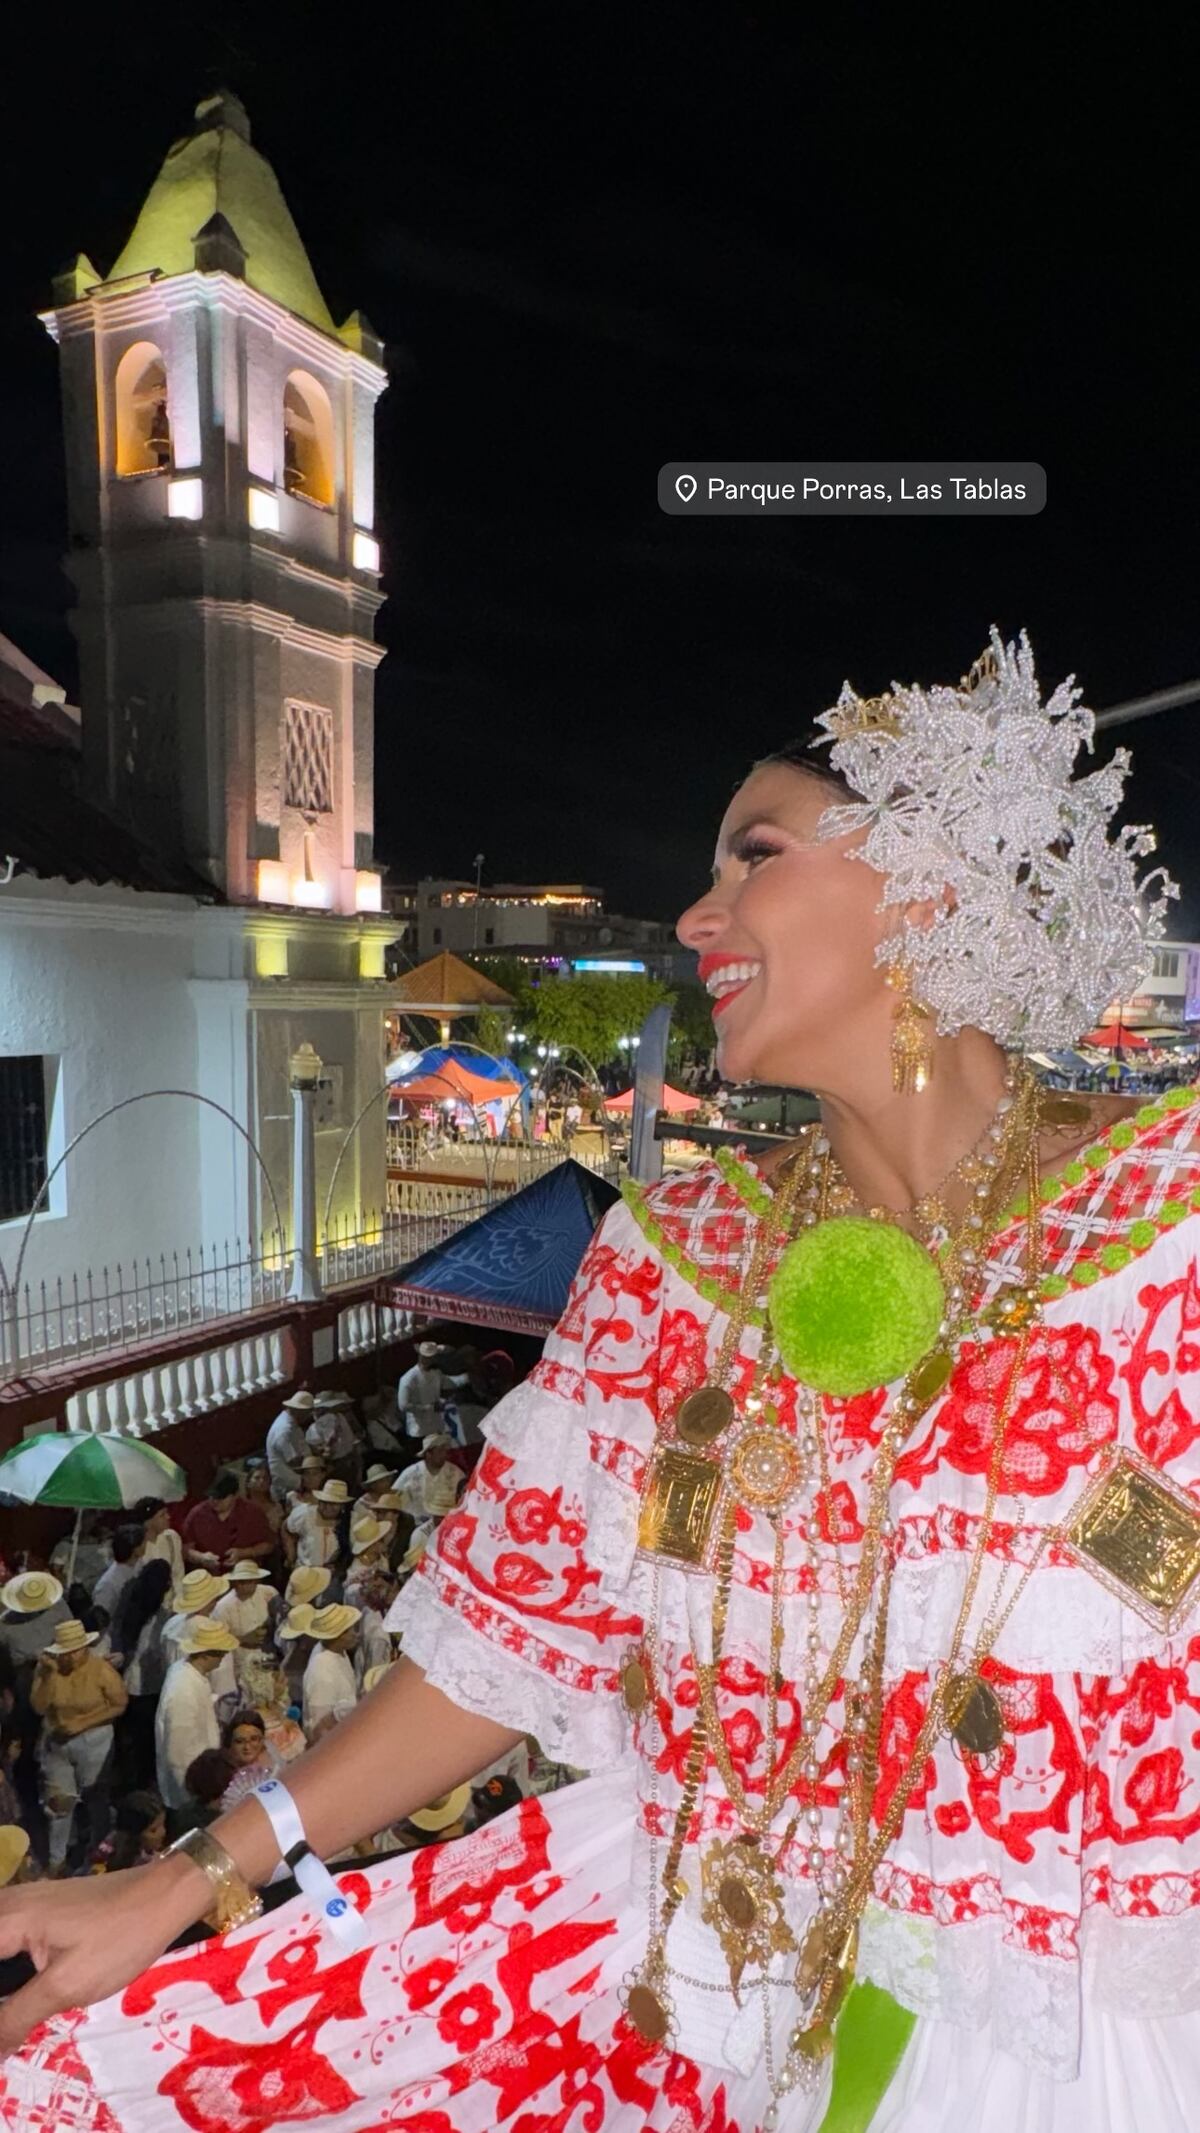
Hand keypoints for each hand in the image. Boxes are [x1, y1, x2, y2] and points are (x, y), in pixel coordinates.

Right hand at [0, 1852, 205, 2053]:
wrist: (167, 1894)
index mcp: (7, 1919)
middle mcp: (8, 1904)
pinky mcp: (39, 1910)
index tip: (5, 2017)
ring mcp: (24, 1903)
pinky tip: (17, 1995)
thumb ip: (16, 2017)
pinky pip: (6, 1939)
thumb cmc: (120, 1937)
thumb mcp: (67, 1986)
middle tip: (11, 2018)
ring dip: (3, 1985)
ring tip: (12, 2012)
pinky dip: (6, 1967)